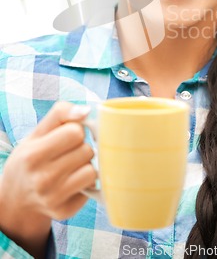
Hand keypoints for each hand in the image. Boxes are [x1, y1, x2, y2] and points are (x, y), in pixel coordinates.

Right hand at [0, 101, 95, 256]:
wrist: (16, 197)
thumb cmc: (31, 157)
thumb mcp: (38, 132)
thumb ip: (61, 113)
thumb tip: (86, 111)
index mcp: (33, 155)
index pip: (75, 132)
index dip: (76, 130)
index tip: (67, 135)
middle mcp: (42, 179)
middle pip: (86, 151)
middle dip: (81, 147)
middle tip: (68, 153)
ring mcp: (53, 198)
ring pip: (92, 171)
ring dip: (86, 165)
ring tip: (72, 166)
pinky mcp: (65, 212)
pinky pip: (92, 188)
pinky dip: (85, 182)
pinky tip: (72, 182)